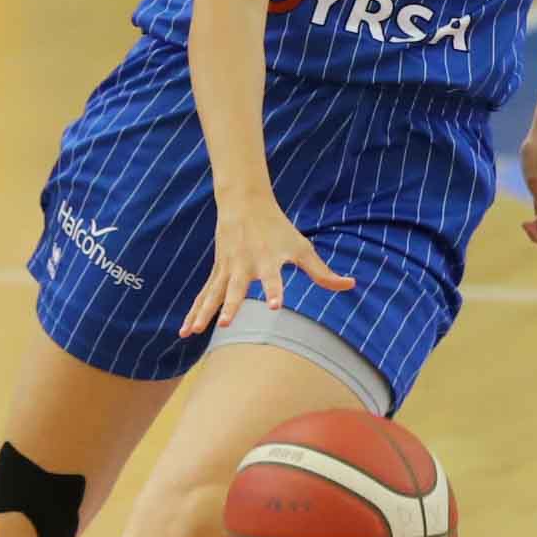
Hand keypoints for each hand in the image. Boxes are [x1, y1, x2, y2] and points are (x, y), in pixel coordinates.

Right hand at [182, 194, 354, 339]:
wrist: (244, 203)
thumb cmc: (278, 229)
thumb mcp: (301, 248)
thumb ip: (322, 272)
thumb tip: (351, 285)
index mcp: (267, 260)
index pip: (273, 279)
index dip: (275, 291)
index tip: (276, 306)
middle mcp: (244, 266)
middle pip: (236, 288)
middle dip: (230, 306)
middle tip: (225, 323)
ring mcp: (226, 269)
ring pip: (212, 294)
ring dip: (203, 313)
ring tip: (194, 332)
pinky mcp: (216, 272)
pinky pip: (203, 296)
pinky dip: (194, 312)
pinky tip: (185, 332)